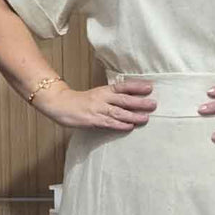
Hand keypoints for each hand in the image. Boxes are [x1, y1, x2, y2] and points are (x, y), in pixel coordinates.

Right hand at [35, 81, 156, 130]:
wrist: (60, 104)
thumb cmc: (80, 101)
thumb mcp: (97, 94)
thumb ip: (111, 97)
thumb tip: (130, 99)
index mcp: (104, 90)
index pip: (123, 87)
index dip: (136, 87)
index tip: (150, 87)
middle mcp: (102, 98)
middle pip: (124, 100)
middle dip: (140, 102)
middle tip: (154, 104)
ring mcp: (97, 109)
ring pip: (118, 113)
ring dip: (133, 116)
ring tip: (146, 118)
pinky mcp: (92, 120)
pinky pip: (108, 123)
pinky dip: (120, 125)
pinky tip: (130, 127)